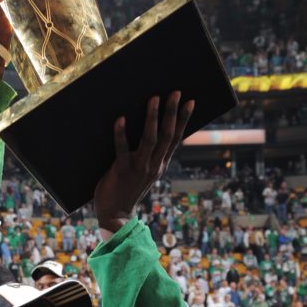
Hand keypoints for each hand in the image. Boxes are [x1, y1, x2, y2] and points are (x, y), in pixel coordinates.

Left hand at [94, 93, 193, 235]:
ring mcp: (139, 168)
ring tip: (153, 98)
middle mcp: (154, 165)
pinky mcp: (122, 171)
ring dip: (152, 118)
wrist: (115, 214)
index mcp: (160, 164)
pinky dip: (121, 134)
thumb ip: (147, 155)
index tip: (191, 101)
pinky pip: (122, 149)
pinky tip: (120, 119)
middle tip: (176, 92)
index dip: (184, 120)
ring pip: (150, 139)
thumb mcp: (143, 172)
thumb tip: (147, 128)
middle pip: (167, 135)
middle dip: (172, 112)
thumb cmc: (126, 189)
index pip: (176, 138)